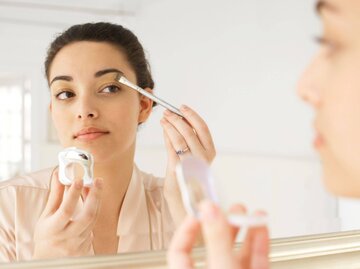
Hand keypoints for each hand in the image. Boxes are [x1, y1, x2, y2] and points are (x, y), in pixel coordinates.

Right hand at [32, 170, 102, 258]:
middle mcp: (68, 238)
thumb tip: (58, 174)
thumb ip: (55, 195)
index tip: (79, 179)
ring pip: (93, 219)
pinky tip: (94, 198)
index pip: (66, 210)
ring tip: (96, 185)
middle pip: (87, 216)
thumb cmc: (46, 234)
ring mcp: (79, 243)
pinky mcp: (87, 245)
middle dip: (95, 196)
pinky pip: (94, 224)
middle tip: (98, 180)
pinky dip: (95, 209)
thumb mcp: (46, 215)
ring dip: (96, 200)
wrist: (49, 258)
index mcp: (53, 230)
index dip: (73, 195)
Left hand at [161, 105, 215, 224]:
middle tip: (168, 112)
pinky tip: (164, 128)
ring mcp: (192, 163)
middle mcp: (203, 158)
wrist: (184, 203)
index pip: (203, 129)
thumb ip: (186, 142)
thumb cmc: (188, 180)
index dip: (192, 116)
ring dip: (171, 125)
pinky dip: (167, 135)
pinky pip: (172, 147)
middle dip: (178, 118)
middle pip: (191, 131)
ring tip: (163, 118)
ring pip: (181, 138)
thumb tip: (177, 122)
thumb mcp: (191, 158)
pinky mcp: (179, 169)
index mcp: (210, 153)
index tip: (182, 108)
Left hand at [167, 201, 268, 268]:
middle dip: (222, 222)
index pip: (179, 251)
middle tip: (227, 206)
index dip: (187, 228)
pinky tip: (260, 226)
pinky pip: (256, 260)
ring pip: (237, 252)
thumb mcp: (221, 267)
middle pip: (212, 246)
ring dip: (244, 228)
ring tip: (246, 212)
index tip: (201, 211)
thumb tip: (208, 209)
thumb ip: (216, 240)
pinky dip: (259, 242)